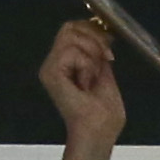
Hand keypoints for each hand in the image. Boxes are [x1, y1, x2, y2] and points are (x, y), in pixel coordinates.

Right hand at [39, 16, 130, 153]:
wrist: (99, 132)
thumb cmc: (104, 114)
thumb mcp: (105, 75)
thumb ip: (98, 55)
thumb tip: (101, 35)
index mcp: (64, 64)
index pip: (72, 28)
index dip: (93, 30)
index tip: (110, 45)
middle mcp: (52, 64)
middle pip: (69, 27)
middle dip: (94, 37)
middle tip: (106, 57)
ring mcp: (49, 68)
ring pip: (71, 35)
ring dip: (92, 53)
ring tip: (94, 75)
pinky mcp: (51, 73)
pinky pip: (72, 52)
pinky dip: (87, 64)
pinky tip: (86, 82)